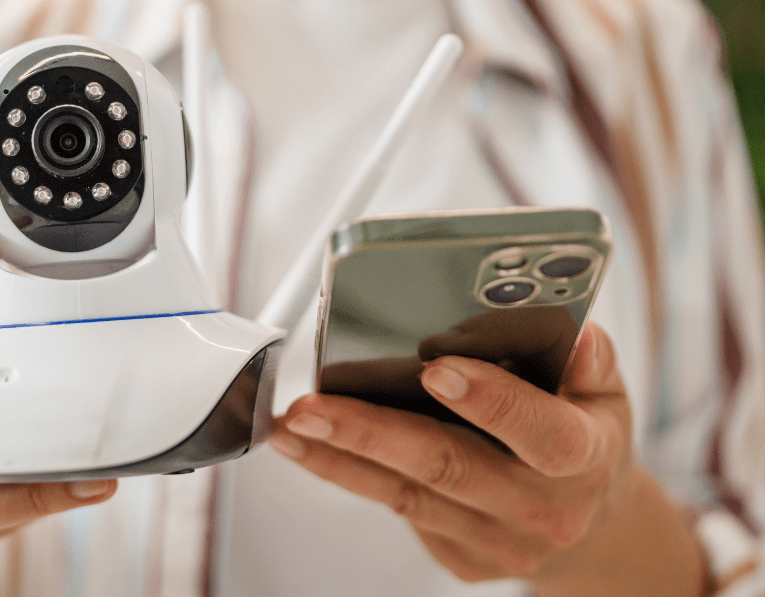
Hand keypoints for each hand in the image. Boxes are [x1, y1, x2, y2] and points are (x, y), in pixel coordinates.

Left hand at [267, 323, 705, 595]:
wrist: (589, 526)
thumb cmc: (585, 437)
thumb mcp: (605, 395)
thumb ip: (588, 362)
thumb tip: (578, 333)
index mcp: (586, 459)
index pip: (542, 434)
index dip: (491, 402)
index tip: (436, 369)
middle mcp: (543, 510)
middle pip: (447, 467)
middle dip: (370, 432)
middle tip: (311, 406)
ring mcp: (500, 544)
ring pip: (407, 494)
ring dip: (337, 457)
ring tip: (289, 424)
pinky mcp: (462, 560)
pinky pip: (400, 511)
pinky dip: (351, 475)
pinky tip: (313, 448)